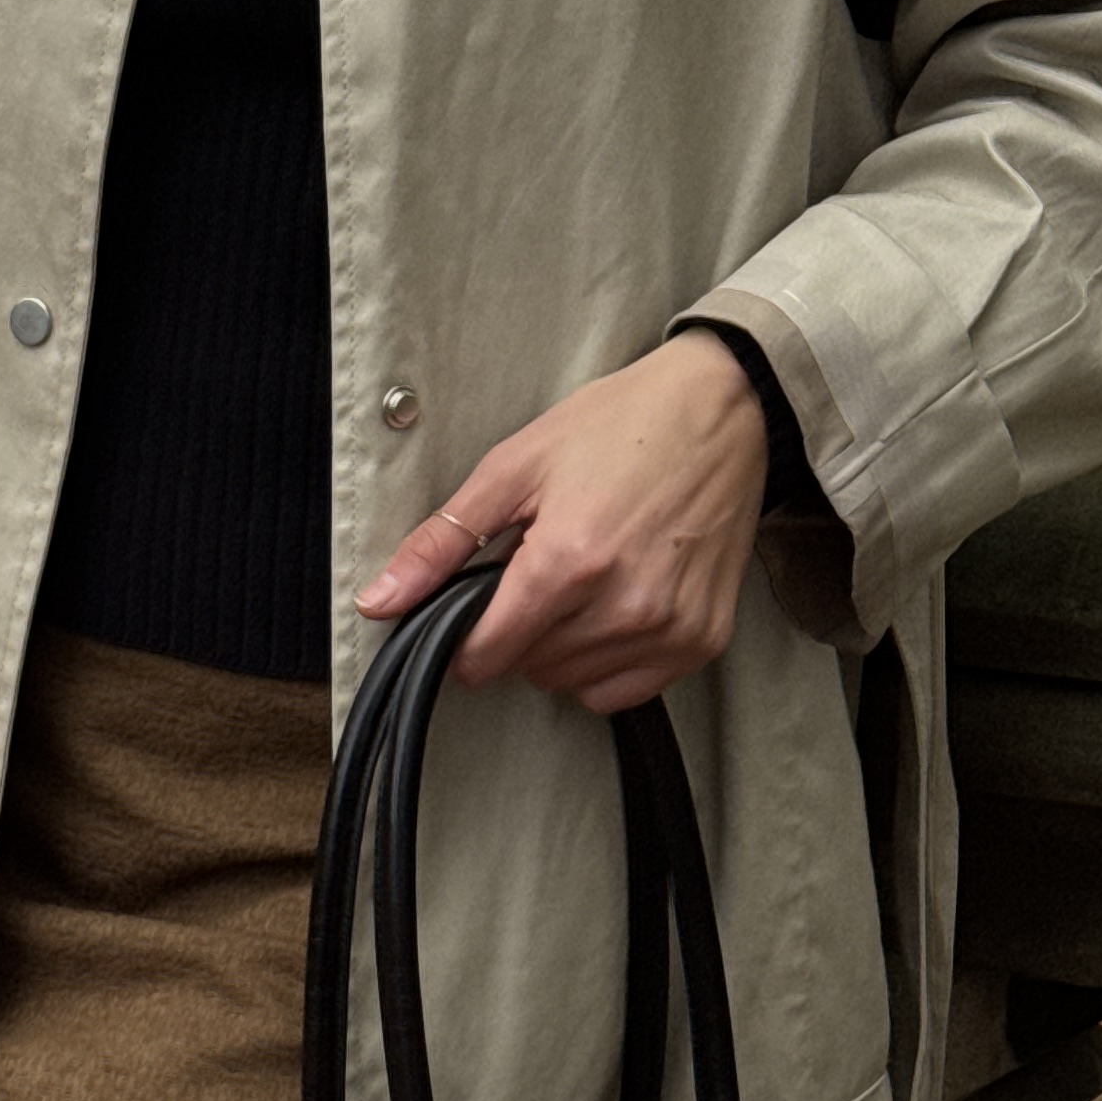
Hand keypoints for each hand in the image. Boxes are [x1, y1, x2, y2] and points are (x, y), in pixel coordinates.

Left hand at [355, 332, 770, 713]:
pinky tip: (615, 605)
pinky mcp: (702, 641)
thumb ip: (441, 543)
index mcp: (569, 561)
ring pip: (573, 683)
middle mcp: (624, 606)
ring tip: (584, 579)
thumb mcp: (514, 469)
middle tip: (543, 567)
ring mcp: (668, 629)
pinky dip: (606, 662)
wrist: (723, 409)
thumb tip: (378, 602)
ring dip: (561, 647)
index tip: (476, 607)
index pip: (485, 655)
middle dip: (518, 629)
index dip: (466, 637)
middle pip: (528, 669)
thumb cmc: (621, 427)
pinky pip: (624, 691)